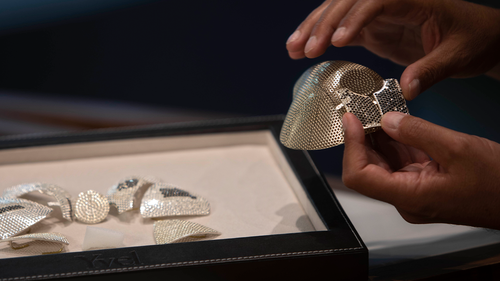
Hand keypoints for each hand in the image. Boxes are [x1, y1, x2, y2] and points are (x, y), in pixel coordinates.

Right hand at [286, 0, 499, 98]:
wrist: (476, 36)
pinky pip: (341, 28)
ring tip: (292, 48)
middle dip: (324, 24)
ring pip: (337, 12)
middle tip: (305, 48)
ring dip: (313, 28)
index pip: (376, 1)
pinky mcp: (372, 28)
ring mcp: (378, 14)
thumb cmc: (472, 38)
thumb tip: (405, 90)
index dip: (355, 18)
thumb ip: (431, 70)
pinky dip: (321, 38)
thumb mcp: (457, 56)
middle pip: (348, 3)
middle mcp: (390, 1)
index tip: (339, 40)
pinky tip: (304, 49)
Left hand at [341, 112, 499, 228]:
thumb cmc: (497, 182)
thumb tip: (386, 120)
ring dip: (375, 137)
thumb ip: (418, 132)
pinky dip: (393, 142)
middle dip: (360, 138)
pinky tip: (393, 122)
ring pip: (381, 164)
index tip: (351, 120)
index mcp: (410, 197)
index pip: (360, 176)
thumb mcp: (458, 148)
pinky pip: (398, 162)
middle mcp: (405, 199)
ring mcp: (412, 192)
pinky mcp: (421, 184)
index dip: (350, 146)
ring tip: (373, 110)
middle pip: (367, 169)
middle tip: (360, 109)